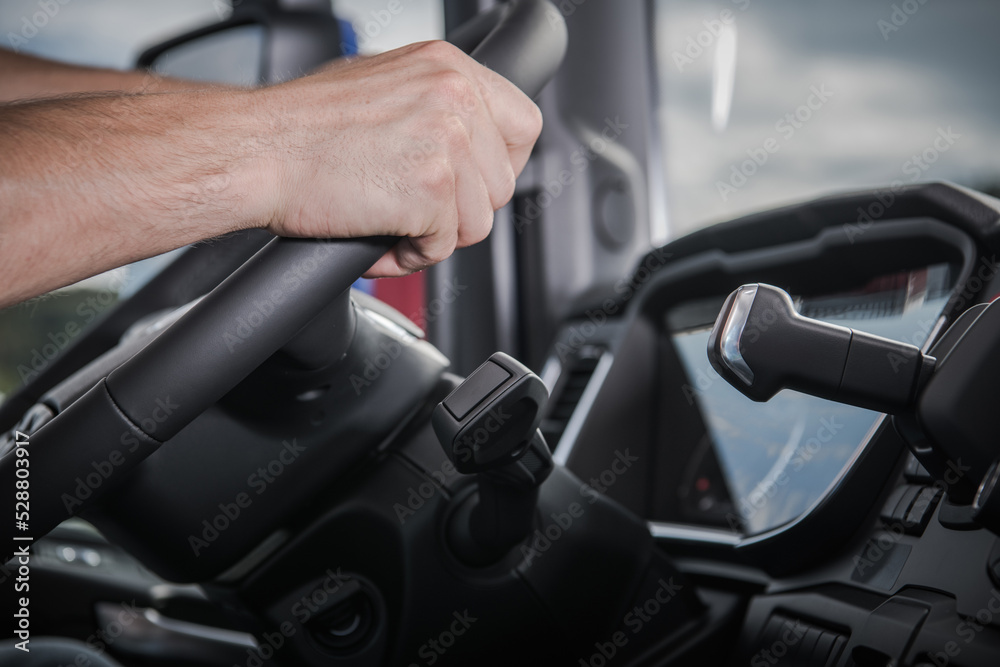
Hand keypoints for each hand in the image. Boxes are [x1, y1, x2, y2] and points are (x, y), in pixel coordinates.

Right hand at [253, 40, 542, 276]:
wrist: (256, 149)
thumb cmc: (299, 125)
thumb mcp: (382, 86)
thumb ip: (433, 108)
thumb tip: (462, 139)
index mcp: (448, 67)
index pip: (523, 125)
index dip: (500, 165)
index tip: (471, 183)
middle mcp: (454, 96)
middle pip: (502, 184)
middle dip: (461, 209)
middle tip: (413, 208)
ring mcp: (447, 142)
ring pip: (478, 222)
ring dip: (434, 235)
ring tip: (387, 221)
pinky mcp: (432, 189)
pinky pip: (444, 247)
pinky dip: (409, 255)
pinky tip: (377, 236)